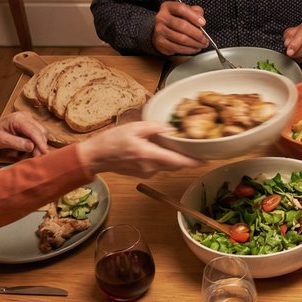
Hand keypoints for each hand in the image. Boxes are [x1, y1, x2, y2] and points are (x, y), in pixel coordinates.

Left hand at [0, 112, 48, 155]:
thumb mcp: (1, 140)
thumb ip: (17, 143)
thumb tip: (32, 146)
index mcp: (18, 119)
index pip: (35, 132)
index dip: (41, 143)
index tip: (45, 154)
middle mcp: (25, 116)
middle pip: (41, 131)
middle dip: (41, 145)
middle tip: (37, 157)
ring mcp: (28, 118)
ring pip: (41, 132)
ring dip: (39, 143)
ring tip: (32, 153)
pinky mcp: (29, 123)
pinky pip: (38, 132)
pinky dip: (36, 141)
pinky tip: (30, 148)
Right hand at [74, 121, 201, 175]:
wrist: (95, 157)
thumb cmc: (111, 142)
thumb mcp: (132, 127)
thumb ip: (152, 127)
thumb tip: (167, 128)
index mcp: (150, 155)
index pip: (177, 161)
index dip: (193, 162)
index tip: (206, 160)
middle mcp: (151, 167)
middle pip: (175, 164)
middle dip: (187, 159)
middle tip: (197, 149)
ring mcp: (147, 172)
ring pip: (167, 165)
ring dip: (173, 157)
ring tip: (177, 145)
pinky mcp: (142, 173)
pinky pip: (158, 166)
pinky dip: (162, 158)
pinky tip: (158, 149)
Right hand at [152, 0, 208, 55]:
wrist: (162, 32)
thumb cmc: (177, 20)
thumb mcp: (186, 12)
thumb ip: (195, 12)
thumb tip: (201, 18)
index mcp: (168, 7)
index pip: (181, 8)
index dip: (193, 16)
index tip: (203, 23)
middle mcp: (162, 18)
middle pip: (182, 25)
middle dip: (197, 34)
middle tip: (205, 38)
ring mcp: (159, 30)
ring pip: (181, 38)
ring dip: (195, 43)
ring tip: (202, 44)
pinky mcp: (161, 42)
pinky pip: (178, 47)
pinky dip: (189, 50)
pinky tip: (195, 48)